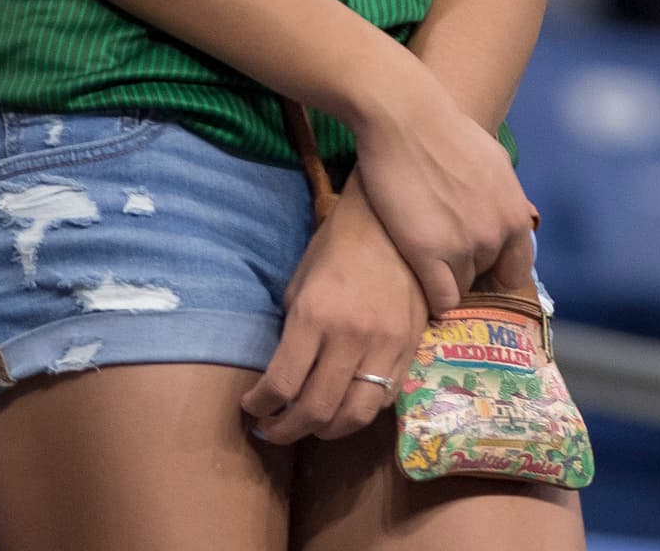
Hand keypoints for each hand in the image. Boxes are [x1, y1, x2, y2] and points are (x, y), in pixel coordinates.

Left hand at [240, 178, 427, 445]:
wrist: (391, 227)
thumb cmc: (336, 247)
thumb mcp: (299, 283)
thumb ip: (292, 332)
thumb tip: (281, 375)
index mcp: (314, 316)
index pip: (282, 383)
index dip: (261, 406)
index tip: (251, 409)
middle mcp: (349, 338)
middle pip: (316, 411)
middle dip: (287, 430)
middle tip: (272, 430)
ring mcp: (384, 349)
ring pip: (354, 417)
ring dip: (325, 432)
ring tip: (308, 428)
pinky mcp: (408, 353)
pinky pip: (382, 401)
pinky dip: (358, 413)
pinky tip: (342, 408)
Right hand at [353, 55, 536, 315]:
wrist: (404, 116)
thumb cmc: (442, 129)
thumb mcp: (492, 159)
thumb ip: (503, 196)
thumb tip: (503, 218)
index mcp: (515, 215)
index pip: (514, 269)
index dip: (491, 267)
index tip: (469, 258)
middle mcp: (496, 234)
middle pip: (482, 275)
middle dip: (462, 262)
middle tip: (437, 242)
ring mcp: (463, 245)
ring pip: (459, 286)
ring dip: (442, 273)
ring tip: (420, 249)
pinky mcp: (427, 252)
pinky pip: (440, 299)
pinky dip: (430, 296)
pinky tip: (416, 275)